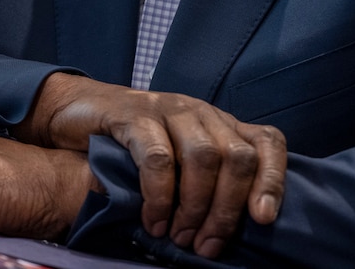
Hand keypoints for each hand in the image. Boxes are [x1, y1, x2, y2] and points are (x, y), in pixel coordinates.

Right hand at [17, 73, 285, 258]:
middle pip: (237, 158)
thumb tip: (229, 232)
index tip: (262, 219)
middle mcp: (202, 113)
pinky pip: (159, 158)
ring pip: (204, 157)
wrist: (80, 109)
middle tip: (206, 244)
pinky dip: (159, 197)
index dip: (274, 179)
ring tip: (179, 236)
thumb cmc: (135, 145)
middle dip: (226, 210)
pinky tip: (152, 220)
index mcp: (221, 124)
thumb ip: (207, 181)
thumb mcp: (179, 161)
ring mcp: (170, 110)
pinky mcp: (135, 115)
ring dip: (195, 207)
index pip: (267, 142)